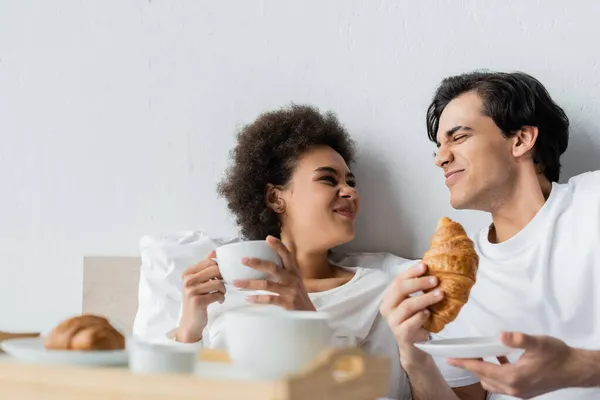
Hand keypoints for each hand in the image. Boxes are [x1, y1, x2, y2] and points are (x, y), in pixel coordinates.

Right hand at [177, 250, 225, 342]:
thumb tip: (214, 251)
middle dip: (223, 278)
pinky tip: (219, 301)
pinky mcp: (198, 301)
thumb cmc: (197, 300)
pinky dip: (221, 298)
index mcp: (187, 273)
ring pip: (218, 283)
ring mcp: (192, 291)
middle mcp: (188, 280)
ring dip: (223, 289)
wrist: (190, 322)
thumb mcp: (197, 282)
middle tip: (222, 285)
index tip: (219, 276)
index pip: (209, 262)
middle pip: (215, 270)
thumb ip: (205, 268)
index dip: (219, 268)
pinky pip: (218, 294)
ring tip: (220, 293)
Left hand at [233, 236, 315, 310]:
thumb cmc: (298, 295)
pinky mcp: (287, 303)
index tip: (268, 238)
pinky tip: (248, 298)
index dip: (278, 246)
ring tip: (236, 283)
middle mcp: (292, 279)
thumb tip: (278, 252)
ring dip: (250, 283)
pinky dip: (258, 298)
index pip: (287, 255)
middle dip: (257, 263)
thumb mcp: (295, 279)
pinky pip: (270, 299)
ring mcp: (290, 291)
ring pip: (267, 284)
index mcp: (294, 271)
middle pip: (273, 268)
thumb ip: (287, 268)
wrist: (309, 314)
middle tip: (243, 260)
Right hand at [379, 263, 442, 364]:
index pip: (398, 280)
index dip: (411, 272)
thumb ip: (418, 289)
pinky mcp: (400, 334)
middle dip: (419, 282)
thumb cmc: (416, 321)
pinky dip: (421, 316)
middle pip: (400, 289)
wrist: (414, 347)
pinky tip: (429, 313)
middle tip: (435, 280)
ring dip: (425, 298)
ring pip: (407, 305)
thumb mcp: (415, 303)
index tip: (425, 265)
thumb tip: (434, 271)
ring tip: (440, 294)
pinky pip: (411, 322)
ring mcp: (392, 321)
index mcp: (389, 297)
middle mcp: (387, 307)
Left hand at [447, 332, 576, 398]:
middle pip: (484, 377)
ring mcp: (519, 392)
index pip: (482, 369)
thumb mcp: (537, 343)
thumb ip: (518, 339)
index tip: (450, 358)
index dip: (465, 363)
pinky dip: (495, 371)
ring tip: (479, 354)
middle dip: (471, 366)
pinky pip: (501, 382)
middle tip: (461, 353)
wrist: (575, 369)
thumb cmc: (557, 355)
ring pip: (491, 382)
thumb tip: (501, 335)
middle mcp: (513, 388)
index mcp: (513, 378)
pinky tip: (498, 357)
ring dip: (483, 369)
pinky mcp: (523, 391)